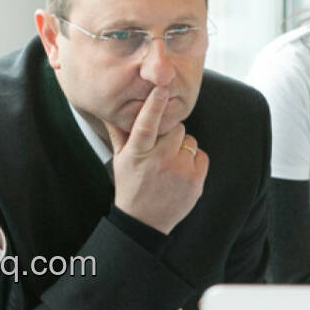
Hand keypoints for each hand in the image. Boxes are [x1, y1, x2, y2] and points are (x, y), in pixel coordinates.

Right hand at [104, 86, 206, 234]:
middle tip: (161, 149)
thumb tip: (108, 109)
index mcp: (138, 153)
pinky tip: (180, 173)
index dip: (154, 104)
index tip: (161, 88)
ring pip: (190, 141)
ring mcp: (179, 171)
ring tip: (169, 164)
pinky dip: (193, 161)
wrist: (144, 222)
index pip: (146, 123)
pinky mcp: (196, 181)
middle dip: (171, 134)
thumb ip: (119, 132)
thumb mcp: (120, 159)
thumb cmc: (130, 185)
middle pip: (176, 128)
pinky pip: (201, 156)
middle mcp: (159, 160)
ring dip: (182, 148)